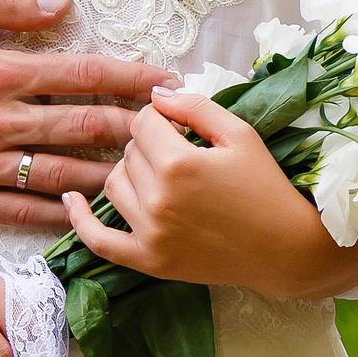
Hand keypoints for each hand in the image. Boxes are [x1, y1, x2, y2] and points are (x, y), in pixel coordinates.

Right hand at [0, 0, 179, 228]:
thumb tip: (61, 1)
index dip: (130, 78)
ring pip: (63, 172)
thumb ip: (1, 3)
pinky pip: (24, 212)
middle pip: (85, 125)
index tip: (166, 81)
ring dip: (111, 172)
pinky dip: (62, 212)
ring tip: (149, 173)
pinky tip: (91, 213)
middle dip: (137, 127)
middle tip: (173, 130)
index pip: (81, 73)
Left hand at [64, 94, 357, 299]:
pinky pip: (99, 241)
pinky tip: (72, 201)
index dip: (163, 118)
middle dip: (151, 145)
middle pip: (128, 151)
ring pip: (113, 184)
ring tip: (160, 175)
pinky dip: (80, 220)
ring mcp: (149, 234)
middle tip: (181, 154)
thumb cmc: (267, 187)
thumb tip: (154, 95)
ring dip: (130, 172)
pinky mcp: (148, 261)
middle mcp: (157, 199)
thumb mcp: (240, 134)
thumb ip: (195, 106)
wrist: (285, 249)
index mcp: (179, 163)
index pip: (144, 121)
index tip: (183, 127)